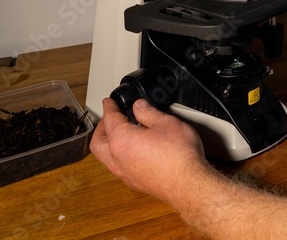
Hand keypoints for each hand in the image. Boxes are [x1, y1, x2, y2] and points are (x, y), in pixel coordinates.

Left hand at [91, 97, 209, 202]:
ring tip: (120, 133)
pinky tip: (133, 150)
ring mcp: (124, 173)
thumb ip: (149, 113)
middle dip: (101, 128)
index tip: (109, 102)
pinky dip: (117, 155)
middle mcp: (117, 159)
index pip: (110, 120)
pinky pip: (117, 166)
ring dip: (108, 143)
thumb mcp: (167, 123)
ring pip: (105, 157)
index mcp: (121, 140)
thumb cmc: (179, 154)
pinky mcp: (133, 182)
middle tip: (110, 118)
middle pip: (99, 141)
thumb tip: (139, 107)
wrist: (188, 184)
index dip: (109, 108)